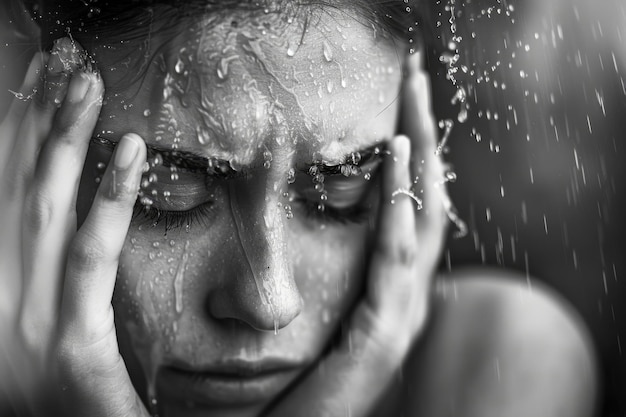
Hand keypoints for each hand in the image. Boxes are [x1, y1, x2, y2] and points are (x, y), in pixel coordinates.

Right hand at [0, 39, 148, 415]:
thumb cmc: (60, 393)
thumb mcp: (44, 322)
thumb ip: (47, 269)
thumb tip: (60, 212)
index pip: (2, 193)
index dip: (15, 134)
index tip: (35, 82)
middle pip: (14, 186)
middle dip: (34, 118)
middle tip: (63, 60)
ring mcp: (27, 318)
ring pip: (42, 206)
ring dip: (60, 137)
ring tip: (85, 81)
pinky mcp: (70, 340)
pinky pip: (89, 256)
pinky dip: (108, 199)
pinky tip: (129, 151)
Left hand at [265, 50, 448, 416]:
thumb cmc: (310, 376)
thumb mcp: (326, 309)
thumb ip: (340, 269)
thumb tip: (332, 219)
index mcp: (394, 283)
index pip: (414, 204)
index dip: (414, 152)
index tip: (402, 101)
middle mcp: (409, 292)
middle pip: (430, 198)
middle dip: (424, 135)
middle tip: (414, 78)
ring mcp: (403, 311)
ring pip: (424, 219)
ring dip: (420, 158)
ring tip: (411, 105)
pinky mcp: (383, 331)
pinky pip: (396, 259)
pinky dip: (402, 207)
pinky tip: (398, 164)